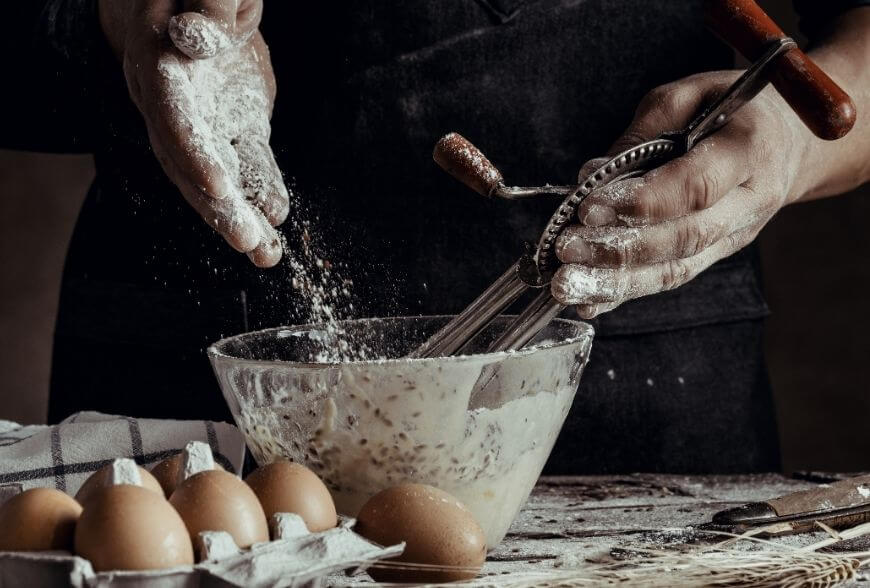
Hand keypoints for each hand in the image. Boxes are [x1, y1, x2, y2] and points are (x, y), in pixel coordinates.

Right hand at [99, 0, 288, 266]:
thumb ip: (207, 10)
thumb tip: (195, 38)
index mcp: (161, 61)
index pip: (172, 115)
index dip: (191, 152)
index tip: (216, 185)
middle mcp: (173, 102)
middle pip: (190, 164)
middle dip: (219, 207)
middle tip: (248, 243)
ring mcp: (205, 120)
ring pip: (219, 176)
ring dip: (242, 216)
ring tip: (266, 255)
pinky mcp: (235, 126)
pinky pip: (247, 165)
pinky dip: (263, 193)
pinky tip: (277, 219)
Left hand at [550, 71, 812, 317]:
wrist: (784, 141)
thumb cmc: (728, 110)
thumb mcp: (688, 96)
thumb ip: (644, 133)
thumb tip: (593, 174)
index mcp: (748, 150)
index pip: (695, 186)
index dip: (641, 202)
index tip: (589, 207)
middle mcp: (747, 202)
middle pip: (683, 238)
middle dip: (618, 249)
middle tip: (566, 249)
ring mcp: (733, 237)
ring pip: (675, 271)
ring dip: (615, 283)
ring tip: (566, 285)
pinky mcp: (713, 257)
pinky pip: (668, 280)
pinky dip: (625, 295)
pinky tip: (588, 302)